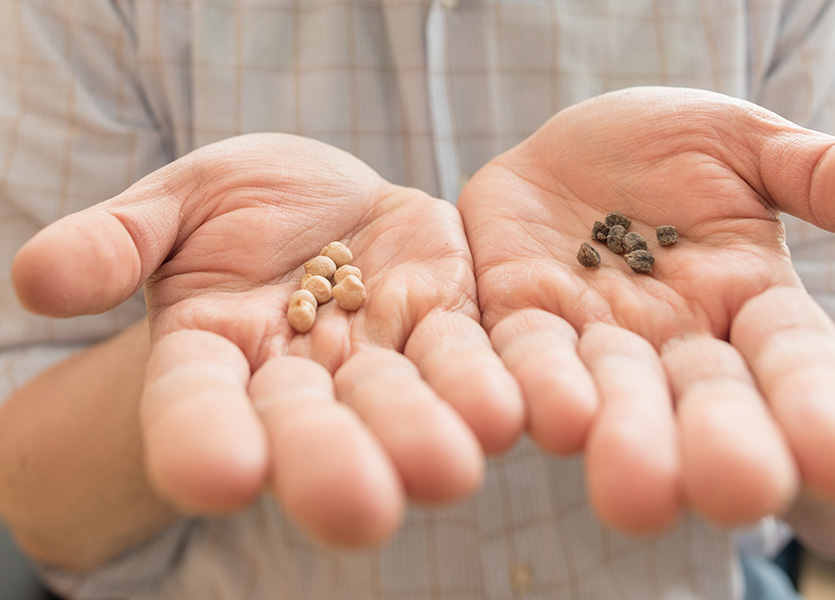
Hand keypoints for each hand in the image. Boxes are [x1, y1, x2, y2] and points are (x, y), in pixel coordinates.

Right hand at [12, 133, 521, 545]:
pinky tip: (515, 408)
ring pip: (401, 405)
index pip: (196, 406)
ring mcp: (382, 360)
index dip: (202, 441)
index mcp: (214, 356)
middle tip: (358, 510)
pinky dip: (489, 385)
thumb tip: (36, 278)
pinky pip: (471, 359)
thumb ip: (118, 242)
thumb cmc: (241, 207)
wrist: (332, 203)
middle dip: (332, 466)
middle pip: (310, 429)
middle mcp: (301, 380)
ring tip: (451, 466)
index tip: (216, 477)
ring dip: (424, 437)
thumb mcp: (176, 204)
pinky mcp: (450, 328)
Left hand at [458, 87, 834, 533]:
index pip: (792, 363)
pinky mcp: (515, 328)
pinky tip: (526, 418)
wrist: (566, 156)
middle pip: (703, 404)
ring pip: (607, 399)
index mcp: (747, 307)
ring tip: (633, 486)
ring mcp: (593, 345)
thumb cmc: (669, 155)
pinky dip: (523, 388)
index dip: (815, 407)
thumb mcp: (748, 150)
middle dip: (719, 446)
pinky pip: (516, 361)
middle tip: (736, 490)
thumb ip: (826, 177)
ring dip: (621, 437)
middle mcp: (674, 346)